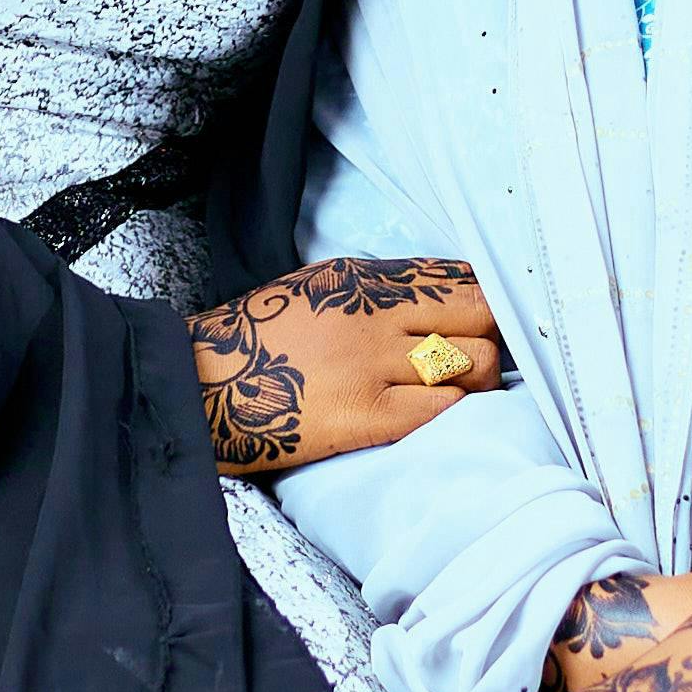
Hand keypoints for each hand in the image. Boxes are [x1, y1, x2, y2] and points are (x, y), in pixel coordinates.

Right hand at [187, 258, 500, 474]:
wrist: (197, 383)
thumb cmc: (256, 342)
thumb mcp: (313, 291)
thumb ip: (372, 291)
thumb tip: (435, 299)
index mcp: (362, 278)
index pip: (457, 276)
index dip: (489, 299)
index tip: (494, 320)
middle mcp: (375, 312)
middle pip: (480, 314)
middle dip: (494, 338)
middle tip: (486, 360)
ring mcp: (371, 363)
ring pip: (471, 364)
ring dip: (476, 383)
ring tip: (459, 394)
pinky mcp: (363, 413)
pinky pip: (440, 410)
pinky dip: (452, 413)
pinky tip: (436, 416)